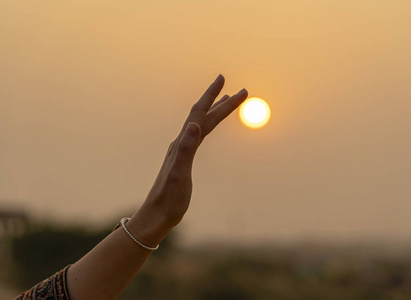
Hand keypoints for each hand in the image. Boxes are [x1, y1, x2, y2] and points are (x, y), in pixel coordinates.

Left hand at [129, 75, 247, 245]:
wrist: (157, 214)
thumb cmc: (169, 198)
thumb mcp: (179, 174)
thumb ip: (185, 149)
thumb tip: (194, 124)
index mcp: (182, 142)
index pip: (200, 113)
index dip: (212, 96)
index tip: (223, 79)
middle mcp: (182, 141)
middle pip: (204, 116)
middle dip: (222, 101)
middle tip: (242, 91)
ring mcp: (183, 149)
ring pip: (203, 124)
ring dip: (216, 111)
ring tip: (227, 100)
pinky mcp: (184, 159)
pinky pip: (200, 135)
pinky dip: (209, 125)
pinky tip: (208, 127)